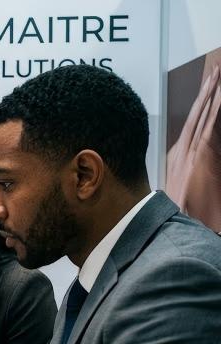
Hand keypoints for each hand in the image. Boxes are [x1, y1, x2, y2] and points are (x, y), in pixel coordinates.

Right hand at [167, 63, 220, 230]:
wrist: (170, 234)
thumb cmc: (184, 222)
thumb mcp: (183, 203)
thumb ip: (186, 186)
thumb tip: (186, 182)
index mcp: (180, 164)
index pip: (193, 128)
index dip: (201, 107)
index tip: (207, 88)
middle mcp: (183, 155)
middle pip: (198, 116)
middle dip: (207, 91)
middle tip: (214, 67)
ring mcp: (191, 154)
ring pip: (203, 116)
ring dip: (211, 93)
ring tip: (218, 71)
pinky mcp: (201, 158)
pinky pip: (208, 126)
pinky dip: (213, 108)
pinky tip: (218, 91)